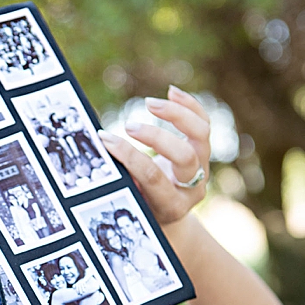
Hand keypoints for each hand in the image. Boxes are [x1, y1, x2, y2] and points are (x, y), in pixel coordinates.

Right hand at [98, 85, 210, 226]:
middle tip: (128, 126)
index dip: (129, 156)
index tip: (105, 140)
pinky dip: (189, 105)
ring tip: (149, 103)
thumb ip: (122, 179)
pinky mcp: (204, 151)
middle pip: (184, 155)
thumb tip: (101, 150)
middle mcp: (193, 187)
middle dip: (155, 136)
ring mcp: (203, 167)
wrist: (169, 213)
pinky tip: (170, 91)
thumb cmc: (142, 206)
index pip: (153, 177)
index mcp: (172, 205)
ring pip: (201, 134)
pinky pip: (203, 123)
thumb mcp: (132, 202)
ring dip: (176, 114)